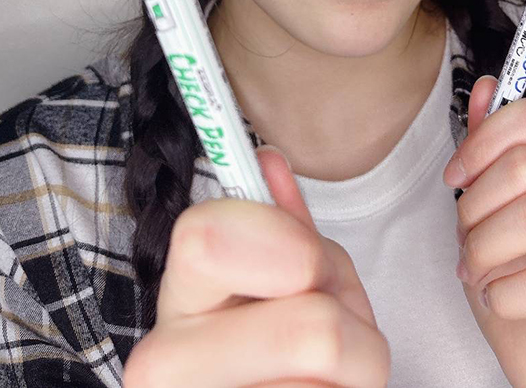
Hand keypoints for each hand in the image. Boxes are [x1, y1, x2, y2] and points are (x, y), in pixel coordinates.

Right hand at [124, 147, 390, 386]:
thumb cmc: (285, 344)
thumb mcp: (289, 273)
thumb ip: (283, 224)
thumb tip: (267, 160)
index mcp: (178, 295)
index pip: (205, 236)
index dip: (279, 238)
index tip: (304, 260)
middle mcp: (165, 363)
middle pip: (311, 329)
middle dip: (349, 320)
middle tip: (333, 330)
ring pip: (340, 371)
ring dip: (360, 363)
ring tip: (329, 372)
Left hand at [443, 76, 525, 387]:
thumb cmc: (511, 272)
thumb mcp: (485, 204)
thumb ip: (488, 146)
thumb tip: (485, 86)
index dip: (482, 142)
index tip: (455, 176)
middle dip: (475, 206)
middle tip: (464, 239)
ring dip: (485, 248)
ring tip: (476, 270)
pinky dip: (504, 292)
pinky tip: (499, 298)